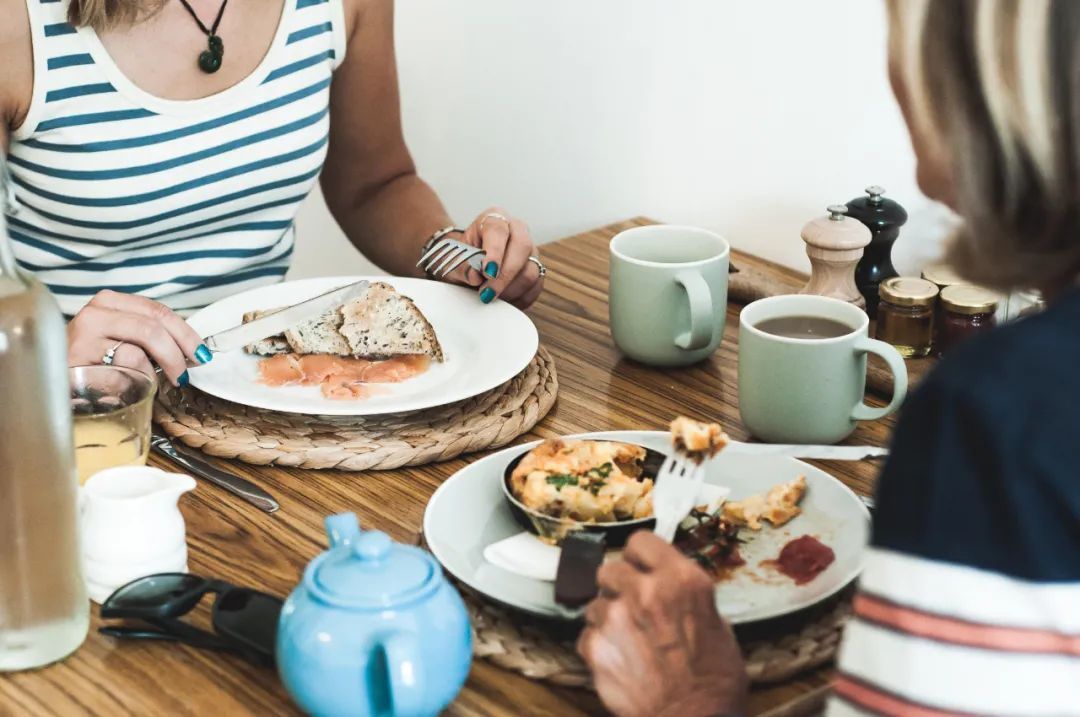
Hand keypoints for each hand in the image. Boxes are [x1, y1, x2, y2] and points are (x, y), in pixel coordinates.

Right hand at [67, 291, 209, 386]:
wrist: (48, 376)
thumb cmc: (89, 359)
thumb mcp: (120, 339)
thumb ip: (149, 337)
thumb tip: (191, 351)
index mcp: (111, 302)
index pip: (158, 311)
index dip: (185, 333)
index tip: (201, 352)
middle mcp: (97, 312)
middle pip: (153, 326)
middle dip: (178, 352)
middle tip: (187, 372)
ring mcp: (86, 334)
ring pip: (140, 346)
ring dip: (159, 368)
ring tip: (164, 380)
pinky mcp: (79, 358)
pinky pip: (121, 368)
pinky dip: (134, 379)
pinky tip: (130, 385)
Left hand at [440, 207, 544, 309]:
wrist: (467, 264)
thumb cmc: (461, 258)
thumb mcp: (453, 260)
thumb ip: (462, 267)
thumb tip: (475, 276)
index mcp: (494, 219)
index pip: (498, 230)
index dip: (494, 252)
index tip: (487, 272)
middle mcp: (516, 230)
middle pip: (523, 247)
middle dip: (505, 275)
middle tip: (487, 294)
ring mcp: (530, 250)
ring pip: (531, 270)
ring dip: (511, 290)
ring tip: (491, 298)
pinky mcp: (537, 269)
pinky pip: (536, 286)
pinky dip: (520, 299)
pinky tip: (503, 302)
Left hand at [577, 532, 747, 716]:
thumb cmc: (715, 682)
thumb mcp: (719, 626)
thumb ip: (689, 600)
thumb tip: (673, 590)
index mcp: (682, 581)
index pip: (641, 541)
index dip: (640, 556)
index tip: (641, 567)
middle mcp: (646, 592)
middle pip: (609, 567)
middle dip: (618, 585)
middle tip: (632, 604)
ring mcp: (616, 619)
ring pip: (595, 602)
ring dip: (607, 616)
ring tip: (629, 638)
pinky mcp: (596, 648)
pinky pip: (587, 634)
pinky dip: (599, 645)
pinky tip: (620, 659)